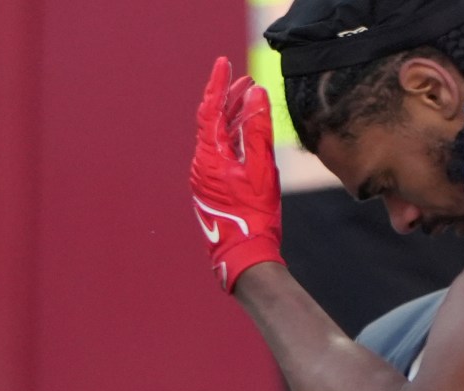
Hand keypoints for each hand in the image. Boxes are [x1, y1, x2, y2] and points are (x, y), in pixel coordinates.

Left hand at [190, 57, 283, 292]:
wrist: (244, 255)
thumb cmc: (254, 216)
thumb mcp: (261, 169)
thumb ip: (259, 130)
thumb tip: (257, 94)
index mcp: (209, 157)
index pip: (209, 110)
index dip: (217, 84)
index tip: (224, 63)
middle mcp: (201, 165)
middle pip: (211, 121)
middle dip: (227, 98)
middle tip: (246, 81)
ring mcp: (205, 178)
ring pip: (216, 137)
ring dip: (233, 118)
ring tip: (250, 101)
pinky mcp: (213, 188)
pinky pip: (220, 153)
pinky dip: (233, 138)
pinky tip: (247, 134)